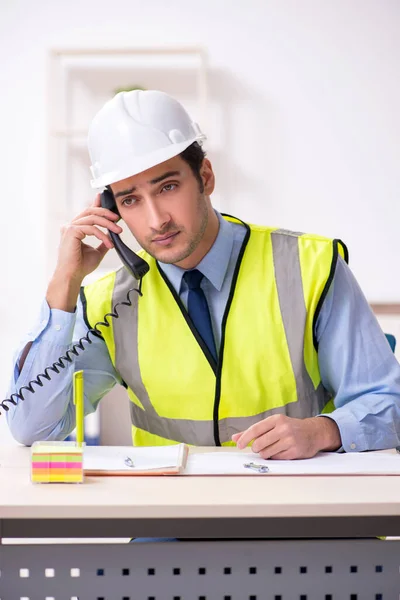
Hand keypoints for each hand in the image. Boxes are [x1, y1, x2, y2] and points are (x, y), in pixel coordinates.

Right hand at [46, 194, 122, 310]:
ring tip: (118, 231)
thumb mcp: (96, 251)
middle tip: (117, 218)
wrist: (73, 276)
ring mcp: (69, 227)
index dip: (96, 204)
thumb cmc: (81, 266)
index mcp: (74, 229)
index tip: (105, 200)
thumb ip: (102, 242)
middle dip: (105, 212)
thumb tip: (112, 237)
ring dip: (108, 224)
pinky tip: (109, 244)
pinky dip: (102, 235)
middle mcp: (70, 226)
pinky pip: (91, 228)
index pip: (87, 213)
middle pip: (90, 211)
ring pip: (92, 218)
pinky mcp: (71, 231)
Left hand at [232, 415, 340, 459]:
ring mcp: (290, 440)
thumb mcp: (273, 425)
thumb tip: (234, 438)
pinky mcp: (295, 452)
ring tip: (271, 448)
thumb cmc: (289, 428)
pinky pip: (276, 458)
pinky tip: (280, 451)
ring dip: (264, 453)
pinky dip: (274, 457)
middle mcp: (283, 429)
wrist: (313, 432)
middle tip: (258, 447)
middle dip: (255, 448)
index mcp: (276, 419)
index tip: (238, 445)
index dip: (244, 438)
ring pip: (266, 453)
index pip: (255, 429)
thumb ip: (253, 431)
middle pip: (259, 443)